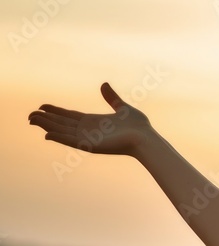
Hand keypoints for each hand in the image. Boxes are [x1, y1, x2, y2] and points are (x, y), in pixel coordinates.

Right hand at [28, 82, 152, 156]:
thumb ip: (111, 97)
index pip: (70, 116)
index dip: (55, 112)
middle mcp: (89, 130)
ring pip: (63, 132)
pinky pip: (71, 141)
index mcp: (95, 121)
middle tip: (30, 115)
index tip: (41, 106)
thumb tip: (104, 84)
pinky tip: (46, 134)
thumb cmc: (139, 127)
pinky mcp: (92, 146)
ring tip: (32, 121)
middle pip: (62, 123)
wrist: (147, 138)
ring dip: (47, 127)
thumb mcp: (122, 107)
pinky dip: (59, 138)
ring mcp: (89, 139)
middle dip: (46, 119)